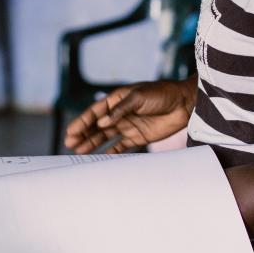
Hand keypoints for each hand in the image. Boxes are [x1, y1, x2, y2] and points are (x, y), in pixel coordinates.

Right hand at [63, 79, 194, 153]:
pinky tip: (99, 158)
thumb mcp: (139, 96)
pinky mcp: (138, 137)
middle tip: (70, 144)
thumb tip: (102, 122)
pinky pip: (120, 146)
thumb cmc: (161, 94)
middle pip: (97, 126)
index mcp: (118, 100)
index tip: (71, 132)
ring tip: (79, 152)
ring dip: (92, 144)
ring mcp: (128, 125)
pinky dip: (110, 152)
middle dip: (83, 134)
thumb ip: (120, 109)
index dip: (82, 122)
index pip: (95, 112)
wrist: (184, 103)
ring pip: (105, 136)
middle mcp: (120, 113)